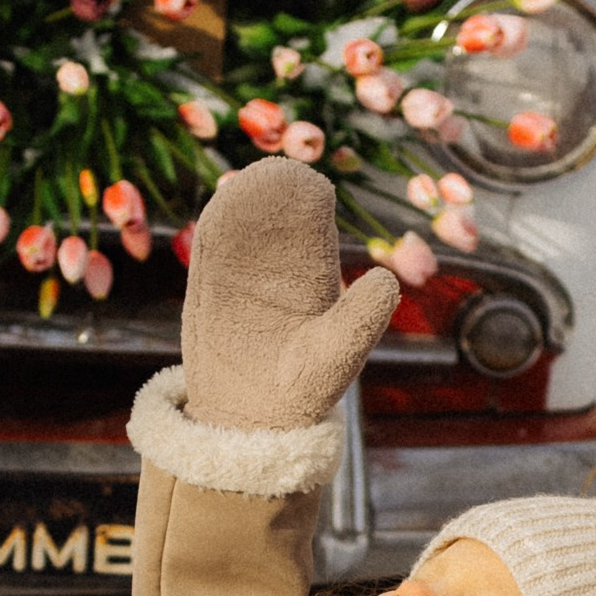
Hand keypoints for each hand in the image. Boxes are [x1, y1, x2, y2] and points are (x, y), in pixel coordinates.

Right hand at [179, 158, 398, 432]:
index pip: (311, 232)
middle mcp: (276, 273)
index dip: (310, 206)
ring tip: (244, 185)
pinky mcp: (207, 293)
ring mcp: (238, 280)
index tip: (314, 186)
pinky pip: (210, 255)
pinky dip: (215, 230)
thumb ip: (360, 321)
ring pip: (239, 232)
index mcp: (312, 281)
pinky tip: (220, 207)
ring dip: (240, 206)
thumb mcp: (336, 358)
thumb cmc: (300, 394)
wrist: (251, 423)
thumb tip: (389, 282)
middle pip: (274, 222)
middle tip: (279, 172)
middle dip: (275, 195)